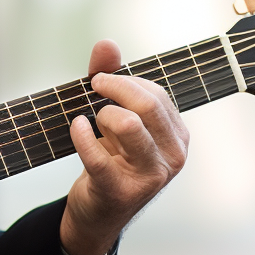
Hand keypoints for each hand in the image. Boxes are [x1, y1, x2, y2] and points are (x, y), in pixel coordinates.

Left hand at [61, 39, 188, 254]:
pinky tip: (76, 126)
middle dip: (113, 88)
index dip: (125, 81)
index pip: (157, 94)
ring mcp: (151, 176)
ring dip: (102, 114)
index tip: (99, 80)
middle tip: (92, 87)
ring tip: (92, 119)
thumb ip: (112, 79)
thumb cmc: (111, 159)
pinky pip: (97, 155)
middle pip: (147, 104)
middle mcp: (173, 156)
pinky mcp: (121, 190)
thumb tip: (106, 43)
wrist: (99, 212)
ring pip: (128, 125)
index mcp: (178, 136)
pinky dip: (80, 135)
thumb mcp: (115, 119)